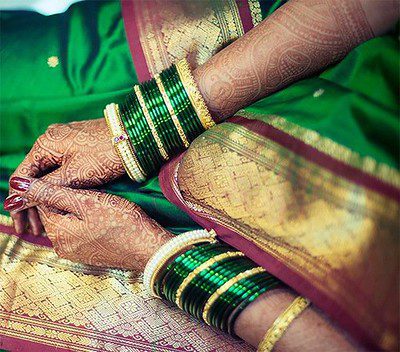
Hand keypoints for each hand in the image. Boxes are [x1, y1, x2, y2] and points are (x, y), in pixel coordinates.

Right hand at [5, 118, 124, 234]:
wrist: (135, 138)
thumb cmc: (105, 156)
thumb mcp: (72, 176)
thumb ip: (44, 189)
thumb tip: (14, 201)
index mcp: (45, 144)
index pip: (22, 176)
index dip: (19, 202)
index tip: (21, 225)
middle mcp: (52, 139)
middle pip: (34, 175)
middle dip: (33, 202)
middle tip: (33, 228)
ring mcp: (66, 141)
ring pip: (49, 173)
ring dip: (46, 195)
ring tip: (46, 220)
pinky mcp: (80, 146)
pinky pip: (62, 167)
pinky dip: (59, 185)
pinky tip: (60, 201)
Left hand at [9, 177, 172, 269]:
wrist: (148, 248)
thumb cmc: (121, 221)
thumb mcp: (86, 201)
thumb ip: (51, 192)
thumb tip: (17, 184)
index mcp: (56, 233)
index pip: (42, 203)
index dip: (60, 188)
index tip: (81, 184)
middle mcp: (61, 247)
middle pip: (56, 214)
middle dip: (69, 200)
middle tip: (95, 193)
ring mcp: (75, 253)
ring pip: (69, 222)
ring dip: (80, 211)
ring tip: (102, 205)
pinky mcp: (89, 255)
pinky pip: (79, 233)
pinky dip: (87, 222)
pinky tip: (105, 219)